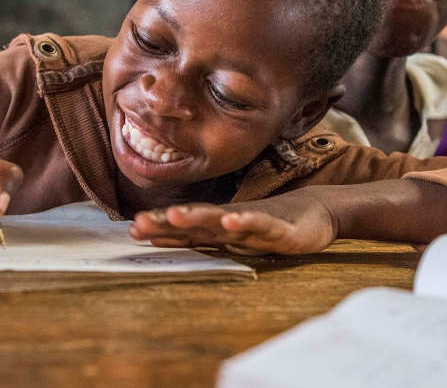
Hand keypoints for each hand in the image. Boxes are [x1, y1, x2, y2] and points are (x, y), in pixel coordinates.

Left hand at [130, 189, 338, 255]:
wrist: (313, 211)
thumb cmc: (269, 223)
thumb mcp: (234, 234)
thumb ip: (205, 236)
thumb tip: (166, 237)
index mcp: (220, 227)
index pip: (185, 228)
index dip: (160, 228)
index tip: (132, 229)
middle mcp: (232, 222)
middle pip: (195, 222)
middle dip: (166, 222)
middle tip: (139, 223)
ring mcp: (254, 223)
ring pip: (222, 220)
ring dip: (197, 217)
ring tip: (174, 215)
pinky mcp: (279, 228)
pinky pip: (259, 224)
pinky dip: (244, 221)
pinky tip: (230, 220)